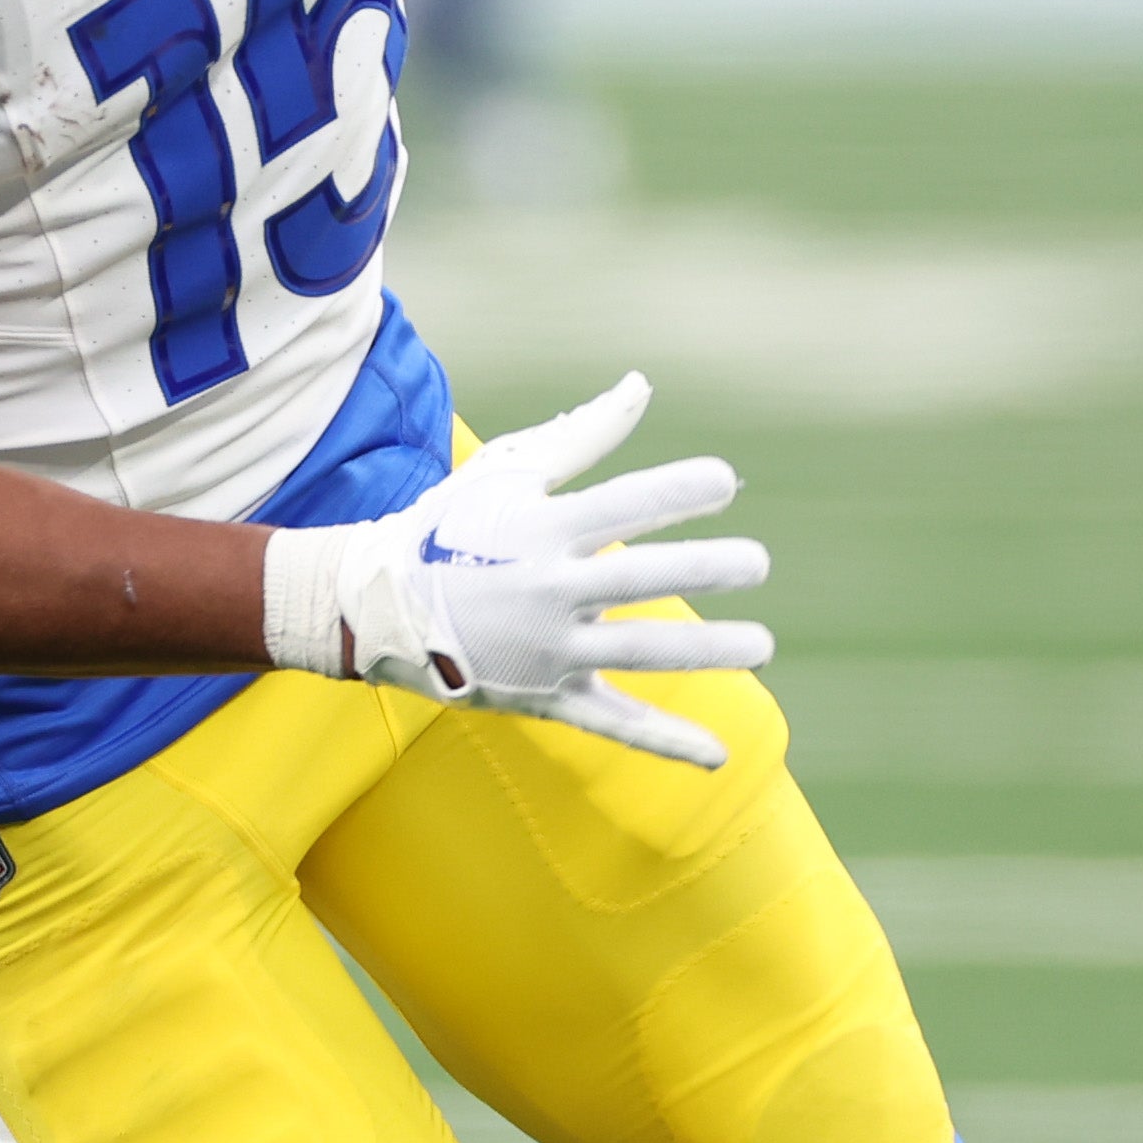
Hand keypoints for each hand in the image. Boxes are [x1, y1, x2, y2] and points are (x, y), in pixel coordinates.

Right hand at [260, 372, 773, 769]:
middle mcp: (548, 589)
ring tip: (762, 645)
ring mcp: (549, 649)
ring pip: (638, 652)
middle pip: (638, 578)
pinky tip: (719, 756)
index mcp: (542, 529)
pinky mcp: (549, 696)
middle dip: (703, 569)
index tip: (726, 482)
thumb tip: (641, 386)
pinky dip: (665, 741)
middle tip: (757, 562)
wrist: (379, 607)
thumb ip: (582, 435)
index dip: (678, 491)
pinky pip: (614, 723)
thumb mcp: (506, 472)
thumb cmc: (449, 528)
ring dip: (704, 651)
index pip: (623, 503)